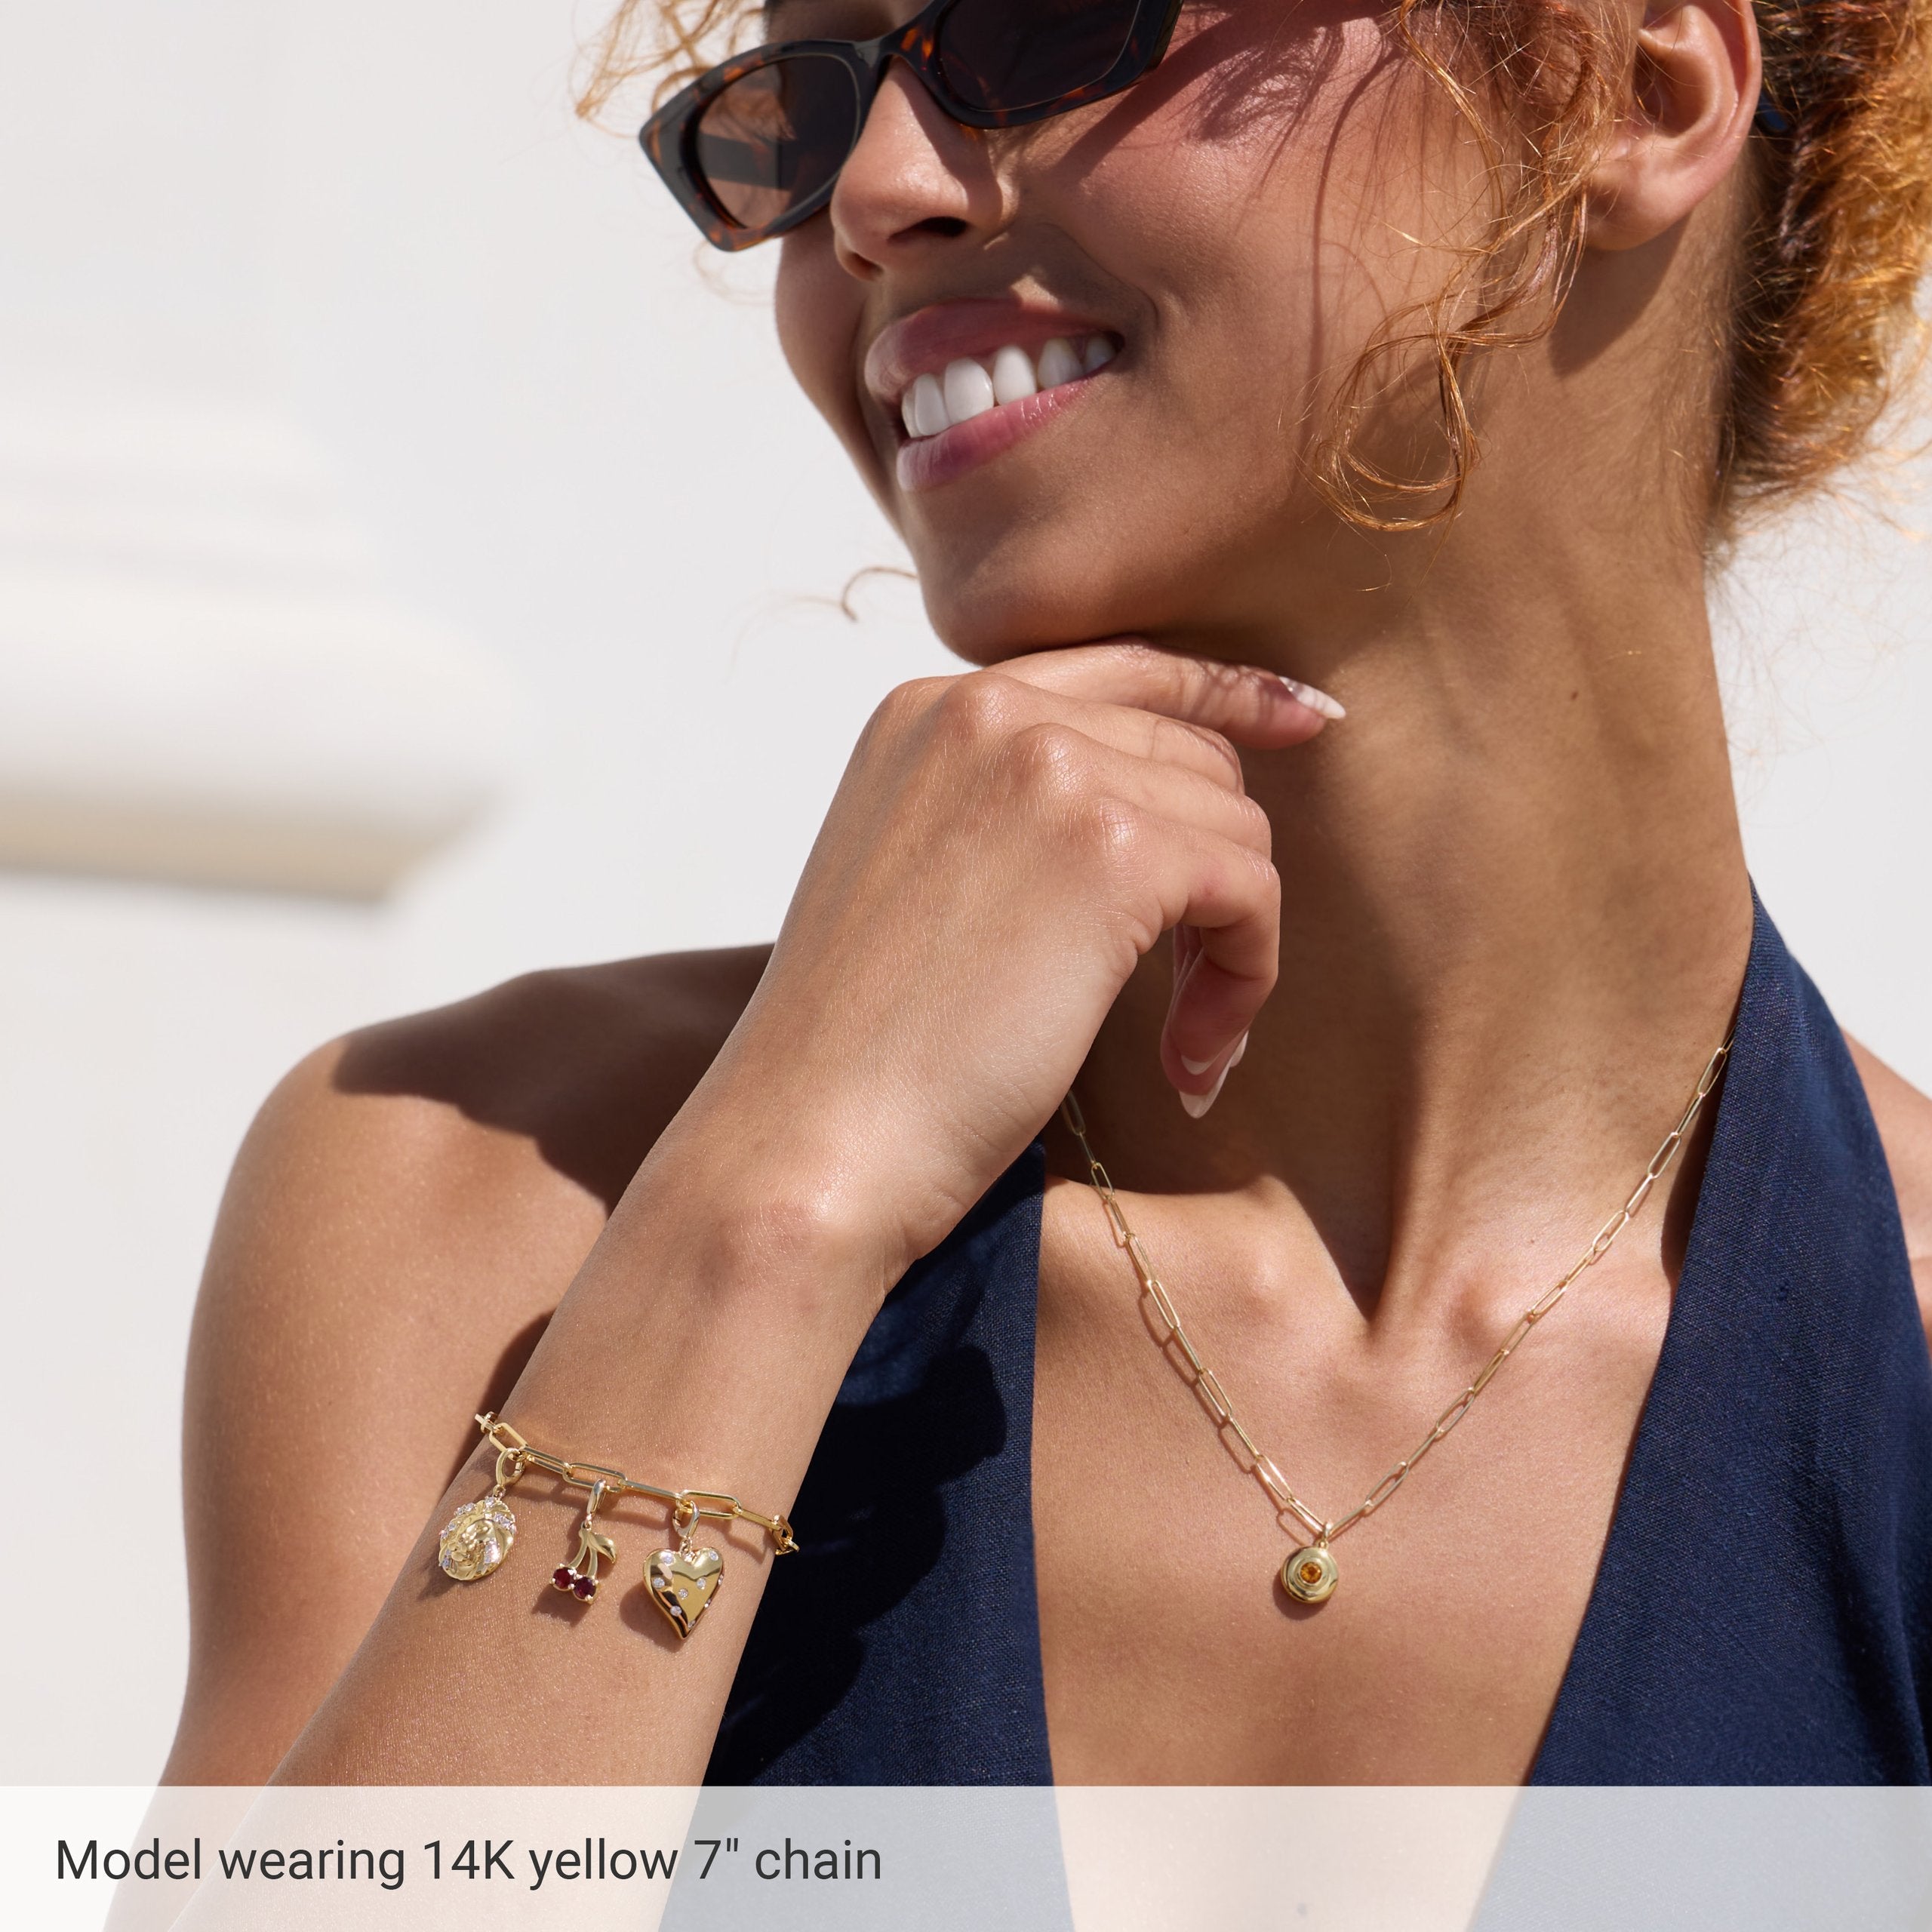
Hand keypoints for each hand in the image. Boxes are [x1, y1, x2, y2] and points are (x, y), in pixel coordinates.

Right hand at [673, 641, 1332, 1296]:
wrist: (810, 1137)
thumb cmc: (860, 1048)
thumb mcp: (915, 875)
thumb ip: (1007, 811)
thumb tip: (1156, 809)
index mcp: (929, 708)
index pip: (1118, 671)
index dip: (1221, 692)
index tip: (1299, 722)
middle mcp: (988, 711)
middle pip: (1191, 758)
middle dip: (1213, 879)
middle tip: (1190, 1000)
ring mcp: (1050, 769)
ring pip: (1235, 828)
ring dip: (1229, 947)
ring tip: (1180, 1045)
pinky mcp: (1114, 849)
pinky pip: (1249, 892)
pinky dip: (1244, 980)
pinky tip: (1189, 1061)